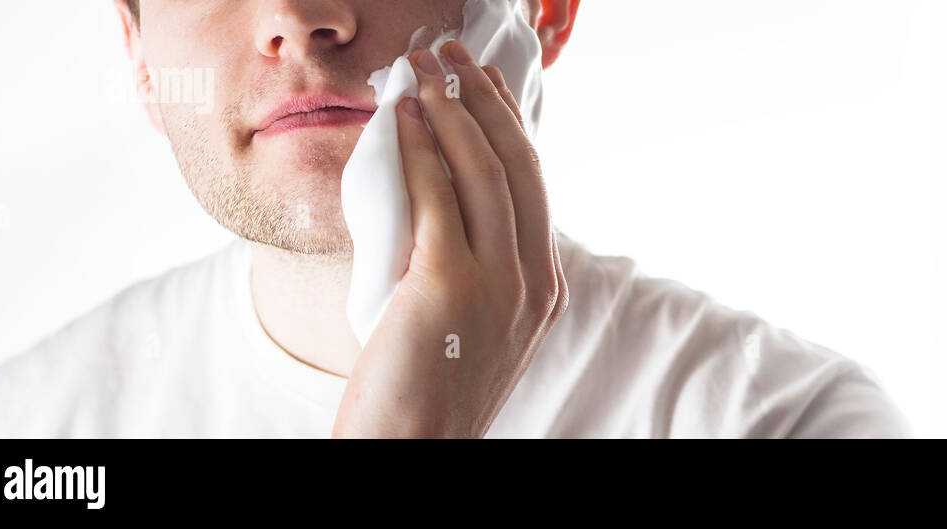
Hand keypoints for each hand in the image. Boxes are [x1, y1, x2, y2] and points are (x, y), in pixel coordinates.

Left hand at [332, 41, 568, 437]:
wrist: (411, 452)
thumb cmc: (425, 389)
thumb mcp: (469, 322)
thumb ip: (473, 263)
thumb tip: (437, 187)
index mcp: (545, 289)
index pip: (533, 185)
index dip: (508, 123)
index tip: (482, 83)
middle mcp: (534, 282)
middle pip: (518, 166)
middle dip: (483, 99)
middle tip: (451, 56)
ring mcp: (499, 285)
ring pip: (484, 171)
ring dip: (450, 108)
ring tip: (422, 70)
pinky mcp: (450, 286)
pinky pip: (436, 196)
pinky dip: (420, 147)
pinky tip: (401, 118)